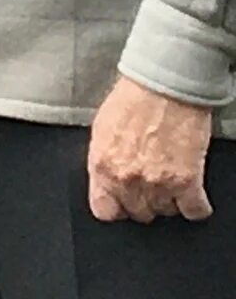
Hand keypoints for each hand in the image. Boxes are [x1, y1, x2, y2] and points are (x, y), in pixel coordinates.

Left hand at [87, 76, 216, 222]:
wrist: (163, 85)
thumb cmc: (132, 101)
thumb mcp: (102, 131)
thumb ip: (103, 161)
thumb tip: (107, 180)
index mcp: (101, 166)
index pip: (104, 210)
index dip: (116, 208)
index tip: (124, 203)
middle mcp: (127, 179)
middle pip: (138, 213)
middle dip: (145, 201)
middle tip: (151, 185)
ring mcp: (157, 183)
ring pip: (165, 212)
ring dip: (169, 200)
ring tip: (170, 181)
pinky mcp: (187, 181)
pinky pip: (194, 211)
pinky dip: (196, 206)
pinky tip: (193, 194)